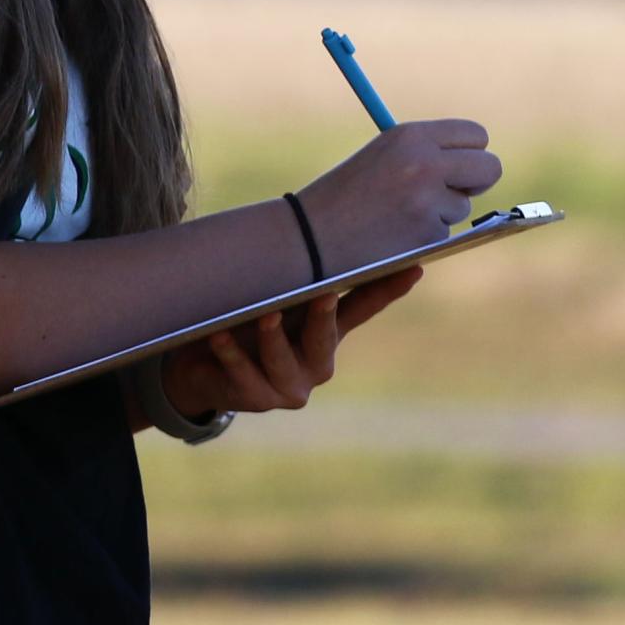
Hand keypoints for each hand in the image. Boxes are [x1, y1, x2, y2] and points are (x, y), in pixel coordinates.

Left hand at [160, 265, 422, 418]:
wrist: (209, 369)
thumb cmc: (250, 324)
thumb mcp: (278, 299)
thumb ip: (296, 277)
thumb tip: (317, 225)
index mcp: (328, 332)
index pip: (363, 307)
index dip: (388, 288)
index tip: (414, 266)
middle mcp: (317, 361)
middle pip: (325, 335)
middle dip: (323, 315)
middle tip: (322, 293)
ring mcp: (291, 385)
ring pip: (281, 359)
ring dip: (272, 336)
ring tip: (264, 314)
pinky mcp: (259, 399)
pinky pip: (244, 374)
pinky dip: (231, 353)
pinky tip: (220, 336)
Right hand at [296, 120, 501, 275]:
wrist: (311, 235)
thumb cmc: (345, 194)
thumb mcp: (384, 156)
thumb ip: (427, 153)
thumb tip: (473, 160)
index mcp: (411, 135)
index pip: (475, 134)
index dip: (472, 152)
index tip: (461, 164)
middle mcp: (424, 162)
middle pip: (490, 167)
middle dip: (477, 181)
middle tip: (456, 189)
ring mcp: (428, 200)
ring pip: (463, 206)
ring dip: (441, 213)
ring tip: (398, 215)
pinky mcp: (427, 234)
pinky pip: (444, 233)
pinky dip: (425, 236)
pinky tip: (394, 234)